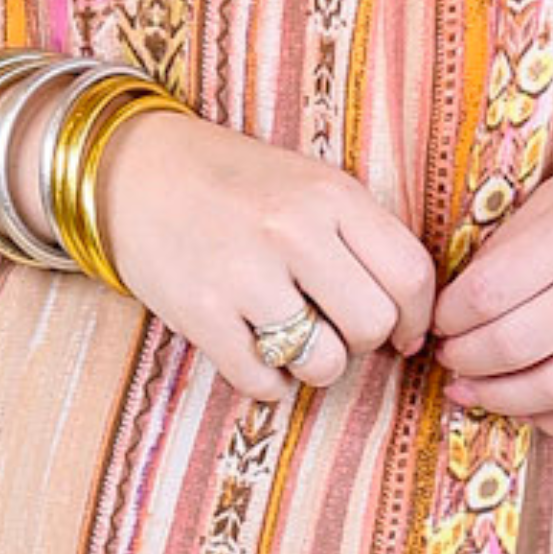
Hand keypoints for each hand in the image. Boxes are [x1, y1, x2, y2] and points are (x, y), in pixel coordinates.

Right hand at [101, 112, 439, 405]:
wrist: (136, 171)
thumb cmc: (235, 185)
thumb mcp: (309, 185)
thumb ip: (362, 240)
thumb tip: (409, 328)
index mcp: (330, 194)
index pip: (411, 274)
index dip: (417, 318)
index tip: (402, 331)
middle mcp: (291, 229)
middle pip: (372, 324)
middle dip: (362, 341)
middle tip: (335, 329)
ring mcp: (242, 272)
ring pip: (324, 362)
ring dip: (315, 365)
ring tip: (292, 340)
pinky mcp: (200, 312)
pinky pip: (263, 381)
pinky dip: (267, 382)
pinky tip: (254, 352)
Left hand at [427, 123, 552, 437]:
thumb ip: (515, 241)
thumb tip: (459, 300)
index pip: (489, 292)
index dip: (448, 314)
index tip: (437, 316)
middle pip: (515, 346)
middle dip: (463, 359)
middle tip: (447, 355)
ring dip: (499, 398)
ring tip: (471, 389)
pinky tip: (531, 408)